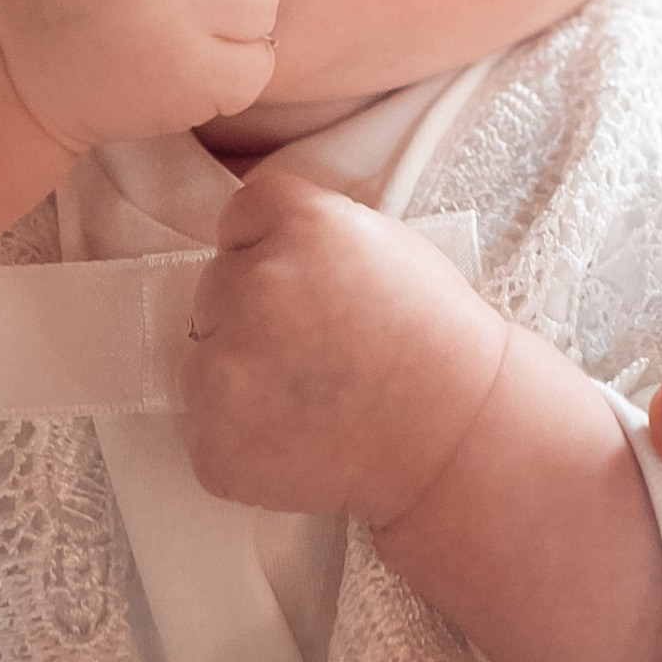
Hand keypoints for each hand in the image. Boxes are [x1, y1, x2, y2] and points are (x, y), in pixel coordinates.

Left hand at [183, 170, 506, 520]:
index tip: (304, 287)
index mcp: (301, 224)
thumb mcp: (382, 243)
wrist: (460, 438)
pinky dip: (243, 446)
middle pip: (215, 290)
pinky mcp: (216, 443)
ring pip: (201, 366)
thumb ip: (309, 232)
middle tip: (316, 353)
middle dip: (251, 318)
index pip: (241, 215)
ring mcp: (225, 370)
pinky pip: (208, 435)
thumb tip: (253, 246)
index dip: (269, 250)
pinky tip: (301, 444)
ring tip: (311, 404)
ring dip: (239, 384)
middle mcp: (253, 285)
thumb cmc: (435, 338)